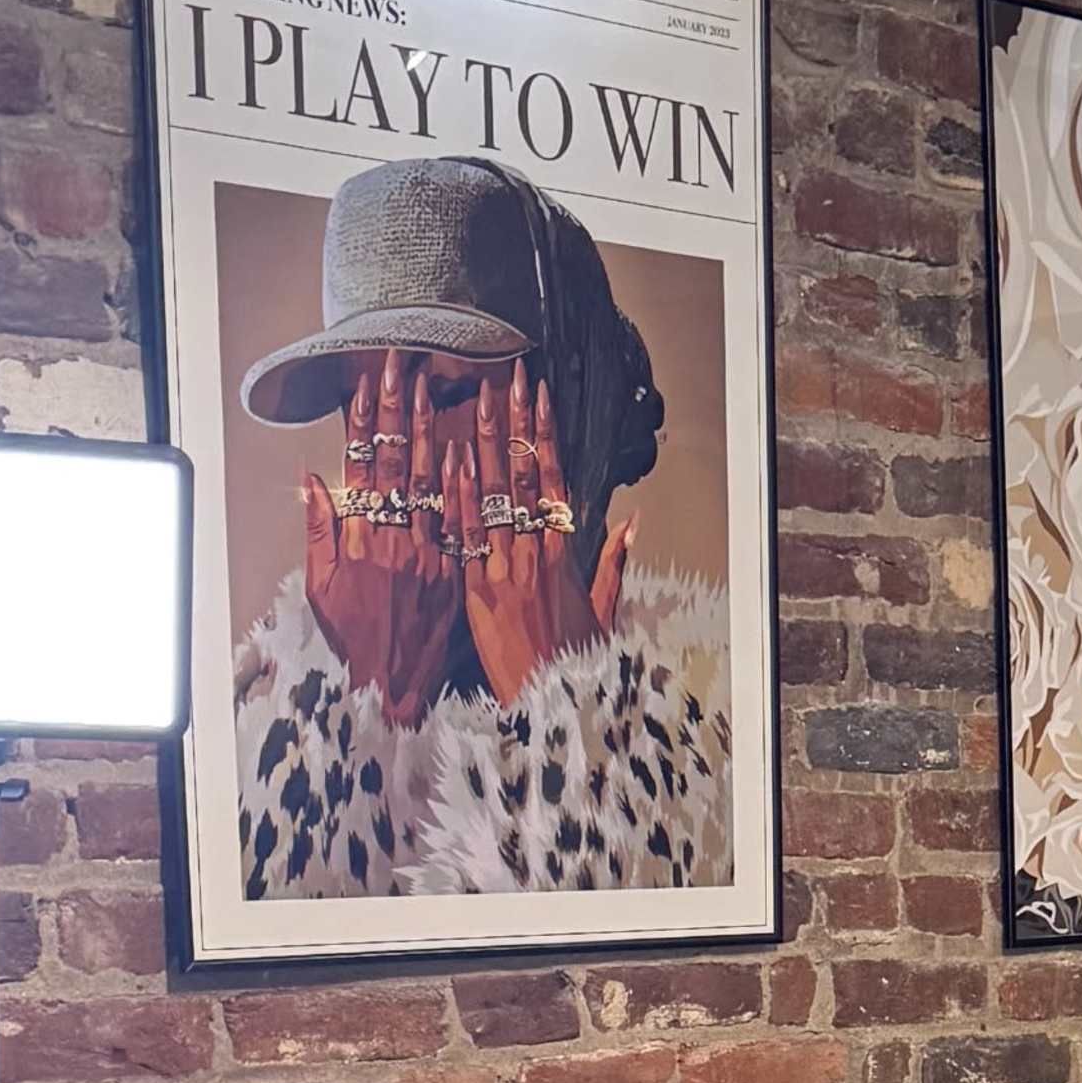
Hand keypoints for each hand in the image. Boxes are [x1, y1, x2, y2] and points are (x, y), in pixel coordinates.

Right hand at [301, 346, 459, 727]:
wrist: (391, 689)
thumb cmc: (354, 639)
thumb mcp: (321, 589)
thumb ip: (319, 533)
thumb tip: (312, 482)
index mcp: (358, 542)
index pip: (362, 469)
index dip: (365, 424)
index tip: (369, 384)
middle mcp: (393, 542)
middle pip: (396, 465)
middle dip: (399, 413)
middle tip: (404, 368)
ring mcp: (427, 556)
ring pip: (432, 485)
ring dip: (436, 435)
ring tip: (440, 390)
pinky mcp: (454, 574)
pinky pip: (460, 523)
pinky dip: (462, 486)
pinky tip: (464, 451)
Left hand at [448, 362, 622, 710]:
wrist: (551, 705)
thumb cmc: (573, 664)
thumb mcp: (601, 611)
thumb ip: (613, 563)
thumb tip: (632, 524)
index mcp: (562, 556)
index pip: (552, 481)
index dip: (544, 435)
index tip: (538, 396)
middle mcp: (535, 555)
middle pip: (524, 477)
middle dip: (515, 423)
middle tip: (505, 377)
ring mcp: (506, 570)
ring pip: (495, 495)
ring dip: (484, 445)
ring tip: (474, 400)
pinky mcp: (479, 592)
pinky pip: (468, 536)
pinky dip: (459, 496)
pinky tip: (450, 459)